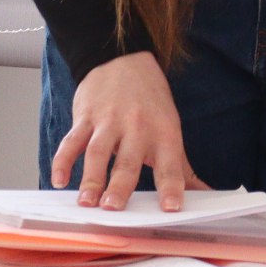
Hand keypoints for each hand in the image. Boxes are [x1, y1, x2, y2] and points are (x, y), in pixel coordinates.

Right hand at [51, 52, 205, 209]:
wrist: (121, 58)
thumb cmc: (149, 100)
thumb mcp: (171, 128)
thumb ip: (182, 167)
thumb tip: (206, 194)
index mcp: (163, 133)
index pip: (169, 165)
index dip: (171, 187)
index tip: (170, 208)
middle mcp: (136, 127)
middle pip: (127, 161)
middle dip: (119, 185)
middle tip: (113, 208)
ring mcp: (108, 121)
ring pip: (97, 152)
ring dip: (91, 177)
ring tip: (87, 201)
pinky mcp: (85, 116)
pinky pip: (71, 140)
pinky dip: (63, 160)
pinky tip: (59, 179)